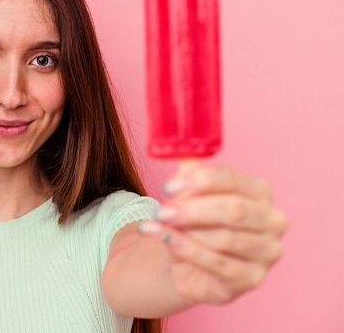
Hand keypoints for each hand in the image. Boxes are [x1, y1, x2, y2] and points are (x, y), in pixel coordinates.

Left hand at [138, 164, 287, 304]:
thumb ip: (188, 175)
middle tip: (162, 210)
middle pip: (234, 210)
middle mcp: (272, 221)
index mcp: (260, 192)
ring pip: (225, 239)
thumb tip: (179, 151)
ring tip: (158, 225)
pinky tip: (166, 240)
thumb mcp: (189, 196)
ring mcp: (267, 253)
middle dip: (193, 209)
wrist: (189, 262)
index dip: (200, 181)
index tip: (169, 186)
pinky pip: (217, 264)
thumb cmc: (195, 223)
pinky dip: (187, 250)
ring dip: (186, 232)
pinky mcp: (251, 279)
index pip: (234, 180)